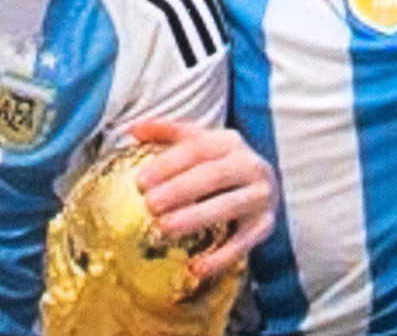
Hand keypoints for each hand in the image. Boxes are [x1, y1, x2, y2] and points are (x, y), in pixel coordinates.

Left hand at [132, 121, 276, 278]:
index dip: (168, 164)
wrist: (262, 184)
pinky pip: (244, 242)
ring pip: (229, 206)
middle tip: (150, 204)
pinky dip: (221, 257)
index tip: (140, 181)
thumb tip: (131, 128)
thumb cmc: (217, 162)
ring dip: (196, 218)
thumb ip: (164, 132)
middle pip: (213, 176)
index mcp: (228, 141)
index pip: (197, 149)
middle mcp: (250, 165)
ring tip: (165, 228)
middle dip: (180, 190)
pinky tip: (196, 267)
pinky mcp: (265, 225)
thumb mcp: (195, 141)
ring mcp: (261, 196)